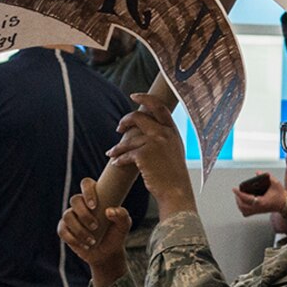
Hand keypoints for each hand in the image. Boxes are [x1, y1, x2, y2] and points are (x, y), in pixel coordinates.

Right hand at [58, 177, 131, 286]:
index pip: (86, 184)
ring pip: (67, 216)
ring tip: (92, 240)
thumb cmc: (116, 234)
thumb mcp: (123, 225)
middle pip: (75, 200)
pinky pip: (62, 230)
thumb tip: (109, 211)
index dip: (88, 191)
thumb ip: (122, 215)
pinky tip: (84, 245)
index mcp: (95, 197)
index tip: (94, 206)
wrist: (107, 253)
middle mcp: (81, 204)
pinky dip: (72, 238)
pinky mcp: (65, 229)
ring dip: (79, 229)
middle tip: (95, 226)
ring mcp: (71, 216)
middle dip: (84, 214)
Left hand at [109, 93, 195, 215]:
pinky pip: (126, 154)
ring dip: (118, 147)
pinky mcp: (144, 155)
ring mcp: (155, 143)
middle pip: (139, 117)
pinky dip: (119, 159)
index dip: (145, 98)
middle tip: (119, 129)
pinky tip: (116, 163)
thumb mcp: (173, 150)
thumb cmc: (173, 175)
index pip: (159, 106)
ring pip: (129, 139)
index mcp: (172, 131)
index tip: (134, 95)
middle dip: (125, 120)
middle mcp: (164, 134)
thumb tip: (144, 131)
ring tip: (111, 153)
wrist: (176, 191)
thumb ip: (163, 137)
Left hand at [232, 173, 286, 218]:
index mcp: (261, 202)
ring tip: (238, 196)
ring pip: (243, 210)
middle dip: (238, 198)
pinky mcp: (257, 212)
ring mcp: (257, 211)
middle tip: (237, 191)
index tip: (234, 189)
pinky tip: (242, 202)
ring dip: (239, 203)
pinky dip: (242, 208)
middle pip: (242, 206)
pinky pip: (246, 213)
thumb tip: (257, 172)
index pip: (247, 198)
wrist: (284, 205)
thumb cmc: (280, 195)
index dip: (239, 193)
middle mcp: (258, 208)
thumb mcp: (275, 183)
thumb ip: (267, 177)